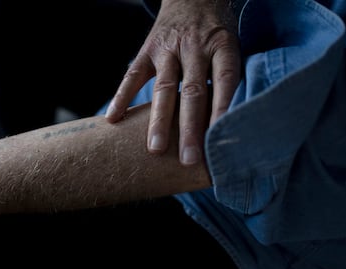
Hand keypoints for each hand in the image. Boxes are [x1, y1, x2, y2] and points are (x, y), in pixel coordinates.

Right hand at [105, 0, 240, 164]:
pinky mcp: (146, 51)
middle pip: (192, 92)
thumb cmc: (216, 32)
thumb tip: (231, 125)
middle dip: (190, 128)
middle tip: (189, 158)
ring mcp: (167, 49)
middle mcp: (194, 47)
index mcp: (221, 45)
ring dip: (158, 121)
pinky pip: (132, 76)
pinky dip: (122, 97)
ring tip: (155, 149)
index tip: (219, 140)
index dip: (222, 110)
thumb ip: (228, 79)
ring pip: (163, 89)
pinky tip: (114, 119)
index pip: (224, 80)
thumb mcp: (231, 46)